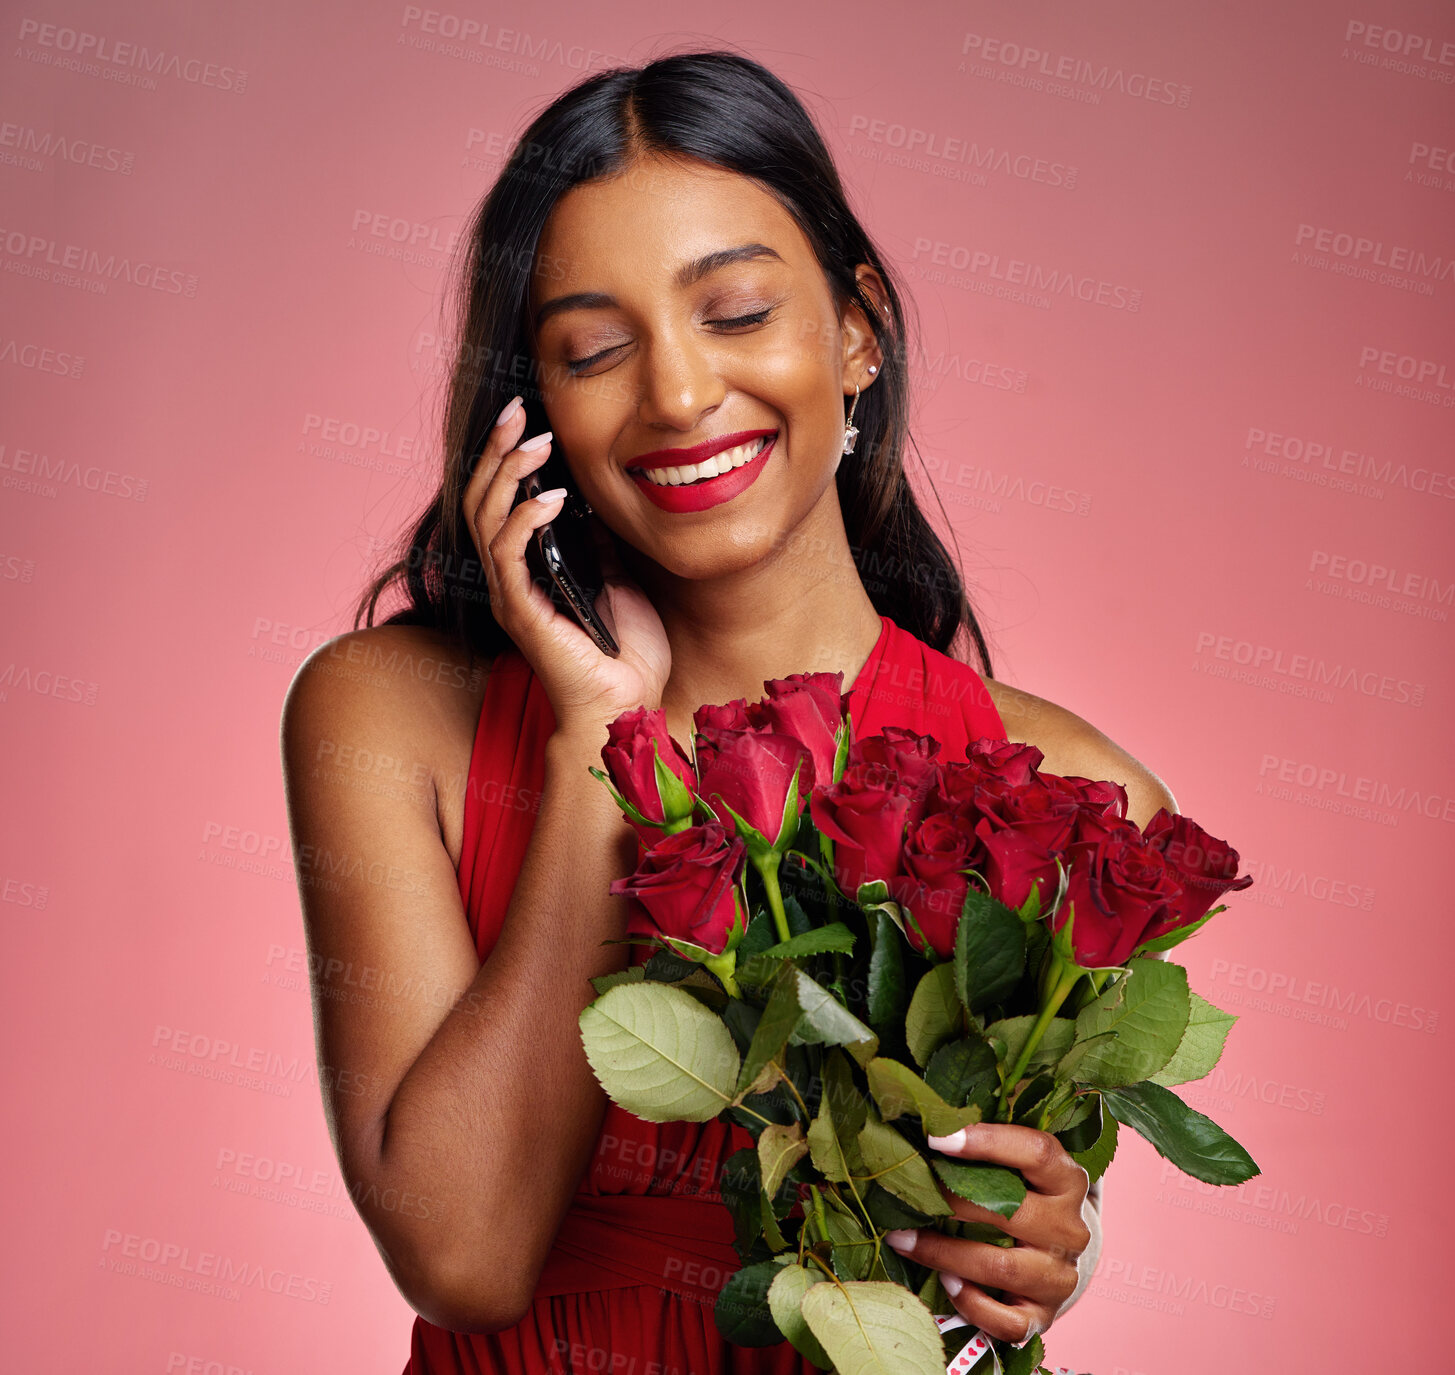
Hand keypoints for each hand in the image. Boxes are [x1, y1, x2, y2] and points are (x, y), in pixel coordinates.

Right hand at [463, 395, 670, 734]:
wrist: (629, 707)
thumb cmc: (625, 653)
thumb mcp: (618, 580)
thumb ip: (598, 544)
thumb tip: (594, 501)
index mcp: (526, 569)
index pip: (498, 500)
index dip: (505, 456)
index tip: (527, 416)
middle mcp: (507, 580)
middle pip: (479, 499)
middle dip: (496, 450)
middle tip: (518, 411)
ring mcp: (511, 596)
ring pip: (485, 519)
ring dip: (508, 474)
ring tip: (537, 444)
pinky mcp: (523, 613)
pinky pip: (508, 556)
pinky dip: (526, 520)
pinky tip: (553, 498)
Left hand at [883, 1122, 1092, 1345]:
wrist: (1058, 1253)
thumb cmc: (1025, 1197)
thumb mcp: (1019, 1167)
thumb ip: (986, 1148)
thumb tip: (929, 1125)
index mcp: (1066, 1180)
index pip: (1036, 1152)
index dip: (987, 1141)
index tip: (936, 1138)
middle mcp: (1070, 1228)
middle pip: (1011, 1211)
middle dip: (950, 1201)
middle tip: (906, 1194)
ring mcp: (1059, 1275)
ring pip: (1001, 1267)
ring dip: (944, 1253)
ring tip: (903, 1239)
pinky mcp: (1043, 1314)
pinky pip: (1008, 1320)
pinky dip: (972, 1302)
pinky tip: (945, 1282)